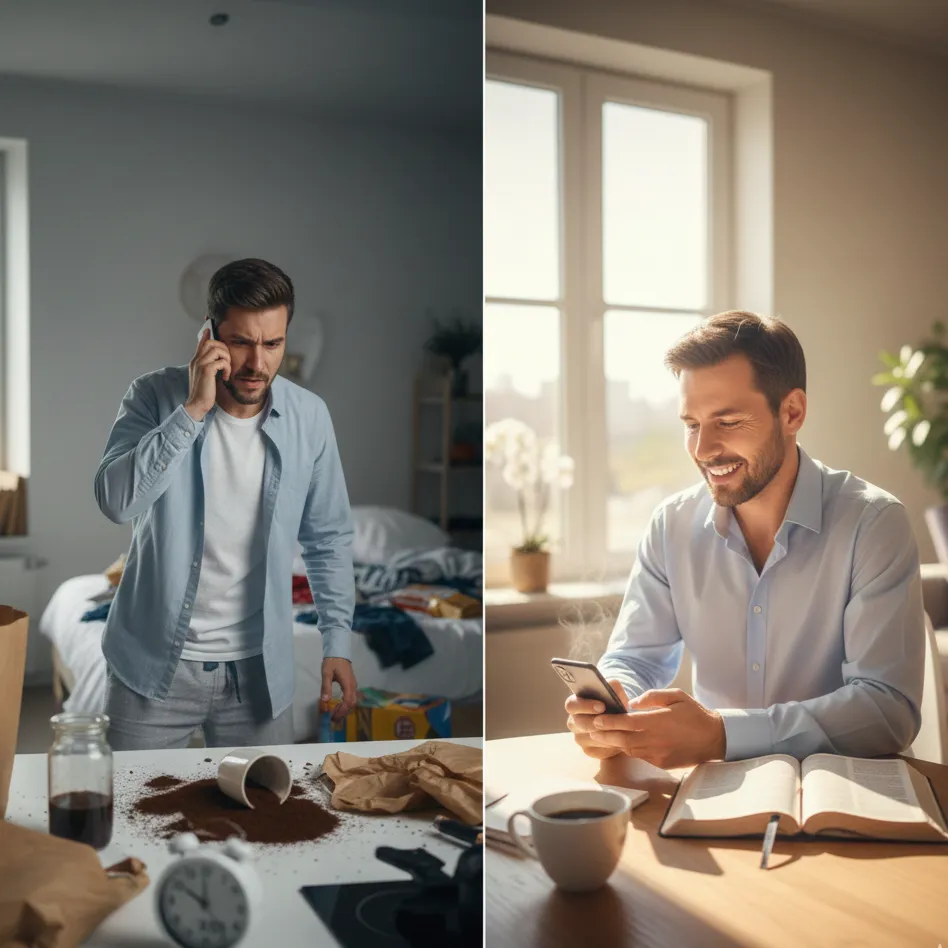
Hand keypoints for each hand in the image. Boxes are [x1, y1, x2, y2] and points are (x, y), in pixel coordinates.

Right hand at [185, 328, 229, 420]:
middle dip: (224, 349)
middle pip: (211, 342)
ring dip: (227, 359)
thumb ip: (210, 367)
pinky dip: (227, 369)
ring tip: (227, 371)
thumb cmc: (204, 393)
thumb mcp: (207, 377)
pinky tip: (225, 378)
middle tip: (228, 363)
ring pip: (217, 349)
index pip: (202, 342)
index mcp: (196, 360)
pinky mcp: (206, 370)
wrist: (197, 404)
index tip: (210, 327)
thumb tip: (218, 362)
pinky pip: (221, 361)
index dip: (207, 334)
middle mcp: (196, 359)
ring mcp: (200, 364)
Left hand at [321, 657, 356, 721]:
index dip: (341, 711)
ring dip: (344, 710)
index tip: (332, 717)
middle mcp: (353, 686)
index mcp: (348, 684)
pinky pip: (351, 698)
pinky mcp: (351, 684)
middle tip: (332, 719)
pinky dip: (345, 705)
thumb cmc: (332, 662)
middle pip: (352, 704)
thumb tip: (325, 701)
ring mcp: (353, 685)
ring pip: (352, 702)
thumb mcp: (326, 673)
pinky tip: (337, 706)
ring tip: (334, 714)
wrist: (339, 651)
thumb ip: (326, 687)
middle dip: (343, 713)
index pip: (348, 702)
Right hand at [566, 679, 630, 759]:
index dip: (585, 706)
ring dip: (605, 735)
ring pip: (589, 738)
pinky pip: (598, 750)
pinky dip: (609, 746)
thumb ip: (612, 686)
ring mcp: (579, 737)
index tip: (602, 706)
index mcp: (574, 705)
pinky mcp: (588, 751)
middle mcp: (573, 722)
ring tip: (621, 731)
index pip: (571, 705)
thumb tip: (613, 686)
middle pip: (579, 723)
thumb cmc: (612, 702)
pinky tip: (620, 741)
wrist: (618, 721)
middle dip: (596, 722)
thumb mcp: (613, 692)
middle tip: (612, 721)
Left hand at [590, 688, 725, 768]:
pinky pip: (639, 756)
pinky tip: (620, 743)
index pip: (627, 722)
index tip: (597, 719)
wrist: (715, 739)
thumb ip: (652, 697)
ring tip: (599, 736)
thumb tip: (632, 703)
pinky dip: (628, 750)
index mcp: (658, 721)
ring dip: (614, 743)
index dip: (610, 721)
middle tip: (591, 729)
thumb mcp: (676, 696)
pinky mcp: (661, 763)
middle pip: (623, 738)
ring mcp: (658, 753)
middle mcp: (656, 739)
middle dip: (605, 734)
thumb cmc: (694, 714)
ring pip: (629, 749)